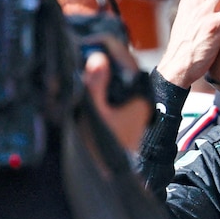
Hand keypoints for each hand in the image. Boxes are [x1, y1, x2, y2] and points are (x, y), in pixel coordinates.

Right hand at [83, 36, 152, 151]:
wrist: (111, 176)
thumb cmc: (104, 149)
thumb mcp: (95, 114)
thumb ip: (95, 85)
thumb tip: (97, 58)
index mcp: (138, 94)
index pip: (124, 56)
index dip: (105, 44)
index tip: (86, 42)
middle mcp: (140, 96)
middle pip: (121, 63)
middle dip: (101, 53)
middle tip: (79, 49)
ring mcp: (134, 103)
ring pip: (119, 74)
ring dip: (101, 67)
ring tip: (81, 61)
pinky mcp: (126, 110)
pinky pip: (116, 87)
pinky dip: (103, 80)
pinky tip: (88, 81)